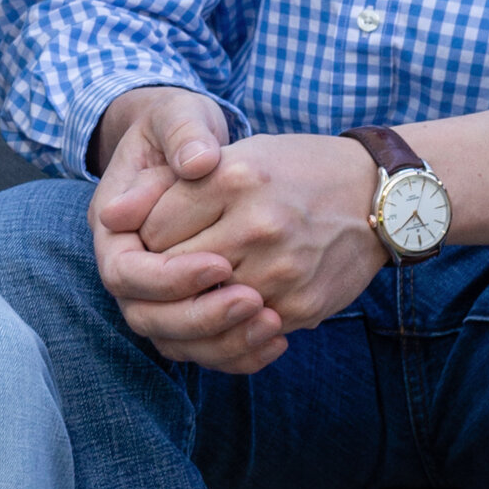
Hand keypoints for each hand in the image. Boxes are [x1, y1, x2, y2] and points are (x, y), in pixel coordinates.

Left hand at [87, 93, 380, 372]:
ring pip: (202, 310)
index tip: (158, 235)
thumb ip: (175, 184)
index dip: (145, 236)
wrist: (380, 197)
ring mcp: (280, 270)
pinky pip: (241, 333)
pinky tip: (232, 308)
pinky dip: (227, 328)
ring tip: (198, 291)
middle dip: (163, 275)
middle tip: (172, 268)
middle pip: (171, 272)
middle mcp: (256, 224)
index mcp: (234, 178)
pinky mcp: (299, 306)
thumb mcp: (239, 154)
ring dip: (191, 307)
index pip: (153, 227)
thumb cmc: (298, 171)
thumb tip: (108, 218)